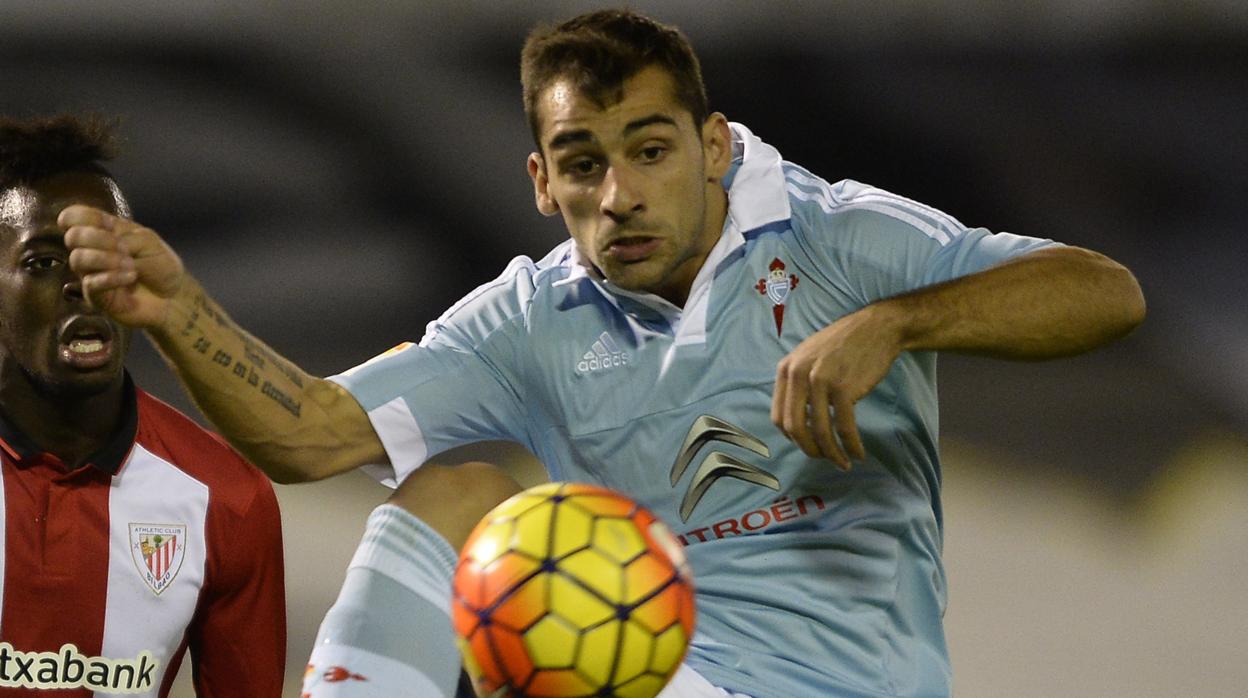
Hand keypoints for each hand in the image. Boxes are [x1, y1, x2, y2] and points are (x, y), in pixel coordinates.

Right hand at [59, 205, 184, 328]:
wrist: (173, 297)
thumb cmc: (160, 266)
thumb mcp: (148, 241)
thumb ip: (125, 236)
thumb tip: (109, 243)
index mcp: (102, 232)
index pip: (72, 217)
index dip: (83, 216)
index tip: (109, 225)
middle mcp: (91, 252)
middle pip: (73, 236)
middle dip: (98, 237)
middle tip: (124, 248)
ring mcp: (91, 275)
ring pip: (78, 259)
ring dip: (106, 258)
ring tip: (131, 265)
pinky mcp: (96, 297)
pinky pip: (90, 284)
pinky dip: (111, 277)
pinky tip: (130, 277)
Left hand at [771, 303, 903, 468]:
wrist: (876, 327)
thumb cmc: (844, 345)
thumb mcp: (809, 357)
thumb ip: (798, 384)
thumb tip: (797, 421)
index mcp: (786, 369)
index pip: (778, 416)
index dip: (792, 438)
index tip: (806, 445)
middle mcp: (798, 374)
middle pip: (795, 428)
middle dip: (809, 450)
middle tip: (823, 458)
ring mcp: (820, 381)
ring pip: (820, 431)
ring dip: (832, 453)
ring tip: (843, 462)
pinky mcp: (844, 388)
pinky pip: (844, 427)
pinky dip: (851, 445)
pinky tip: (858, 453)